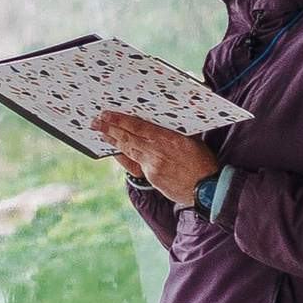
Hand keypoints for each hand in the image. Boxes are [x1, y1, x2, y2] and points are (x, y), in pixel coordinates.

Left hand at [95, 111, 218, 205]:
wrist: (207, 188)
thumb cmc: (202, 161)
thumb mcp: (191, 140)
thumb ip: (173, 132)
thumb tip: (160, 123)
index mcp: (168, 138)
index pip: (138, 126)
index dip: (120, 120)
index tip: (107, 114)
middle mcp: (158, 151)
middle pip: (128, 138)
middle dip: (110, 129)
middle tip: (95, 122)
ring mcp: (153, 166)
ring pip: (129, 150)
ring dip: (114, 141)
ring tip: (102, 134)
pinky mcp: (152, 177)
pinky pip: (136, 164)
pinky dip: (126, 156)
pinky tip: (118, 151)